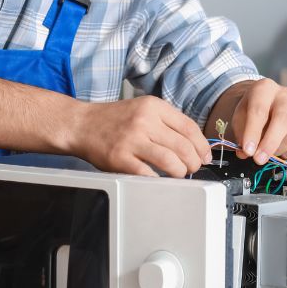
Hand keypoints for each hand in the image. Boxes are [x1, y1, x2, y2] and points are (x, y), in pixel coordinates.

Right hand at [70, 96, 212, 176]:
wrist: (81, 124)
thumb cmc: (114, 120)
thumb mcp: (143, 109)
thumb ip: (167, 122)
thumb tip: (194, 144)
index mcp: (153, 106)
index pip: (189, 127)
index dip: (202, 146)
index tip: (205, 156)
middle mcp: (144, 121)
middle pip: (184, 147)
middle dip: (194, 163)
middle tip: (192, 168)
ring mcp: (131, 140)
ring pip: (171, 162)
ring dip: (180, 172)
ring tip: (178, 174)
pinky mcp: (120, 158)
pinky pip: (149, 175)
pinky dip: (159, 180)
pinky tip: (160, 179)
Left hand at [221, 79, 286, 163]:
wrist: (269, 104)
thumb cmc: (253, 111)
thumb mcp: (240, 118)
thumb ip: (241, 135)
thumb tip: (245, 153)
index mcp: (265, 89)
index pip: (259, 110)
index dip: (253, 133)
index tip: (248, 151)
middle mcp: (286, 95)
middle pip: (283, 121)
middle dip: (270, 144)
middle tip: (259, 160)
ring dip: (277, 151)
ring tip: (267, 151)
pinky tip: (280, 148)